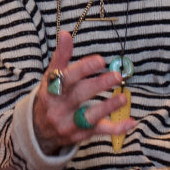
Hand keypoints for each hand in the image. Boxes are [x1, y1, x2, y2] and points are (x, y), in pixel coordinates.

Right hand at [34, 31, 135, 154]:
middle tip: (116, 76)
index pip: (66, 78)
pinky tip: (130, 122)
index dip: (83, 69)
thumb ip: (61, 57)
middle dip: (98, 85)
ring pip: (89, 116)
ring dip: (107, 107)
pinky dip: (116, 128)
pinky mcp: (80, 135)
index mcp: (51, 90)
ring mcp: (69, 123)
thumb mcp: (51, 78)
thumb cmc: (51, 97)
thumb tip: (66, 34)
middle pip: (78, 96)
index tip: (100, 60)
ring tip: (123, 98)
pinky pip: (99, 132)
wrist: (39, 131)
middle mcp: (58, 108)